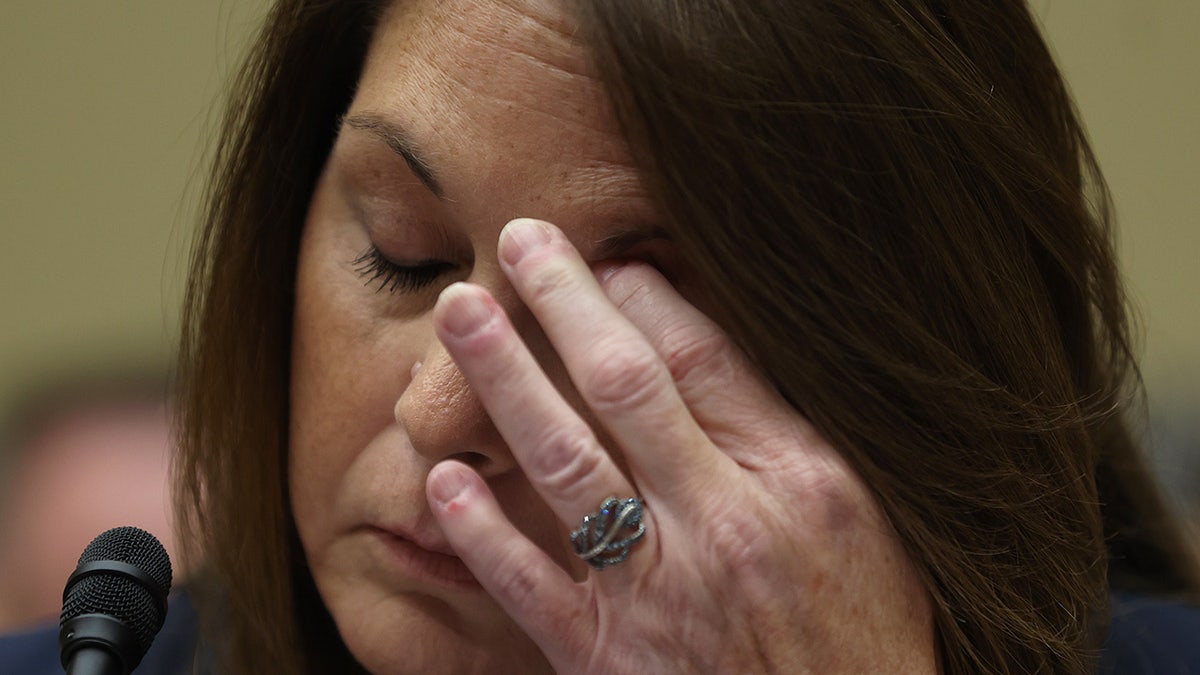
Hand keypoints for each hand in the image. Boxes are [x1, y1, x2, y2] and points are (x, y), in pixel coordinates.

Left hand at [426, 218, 935, 672]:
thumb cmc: (860, 633)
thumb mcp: (870, 523)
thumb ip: (795, 439)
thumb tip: (717, 351)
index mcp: (800, 480)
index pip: (705, 358)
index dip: (643, 297)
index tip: (605, 260)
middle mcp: (725, 524)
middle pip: (628, 384)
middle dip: (565, 301)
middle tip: (519, 238)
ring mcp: (660, 593)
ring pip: (567, 462)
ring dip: (505, 379)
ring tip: (461, 313)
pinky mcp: (607, 660)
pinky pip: (529, 585)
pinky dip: (482, 529)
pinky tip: (445, 477)